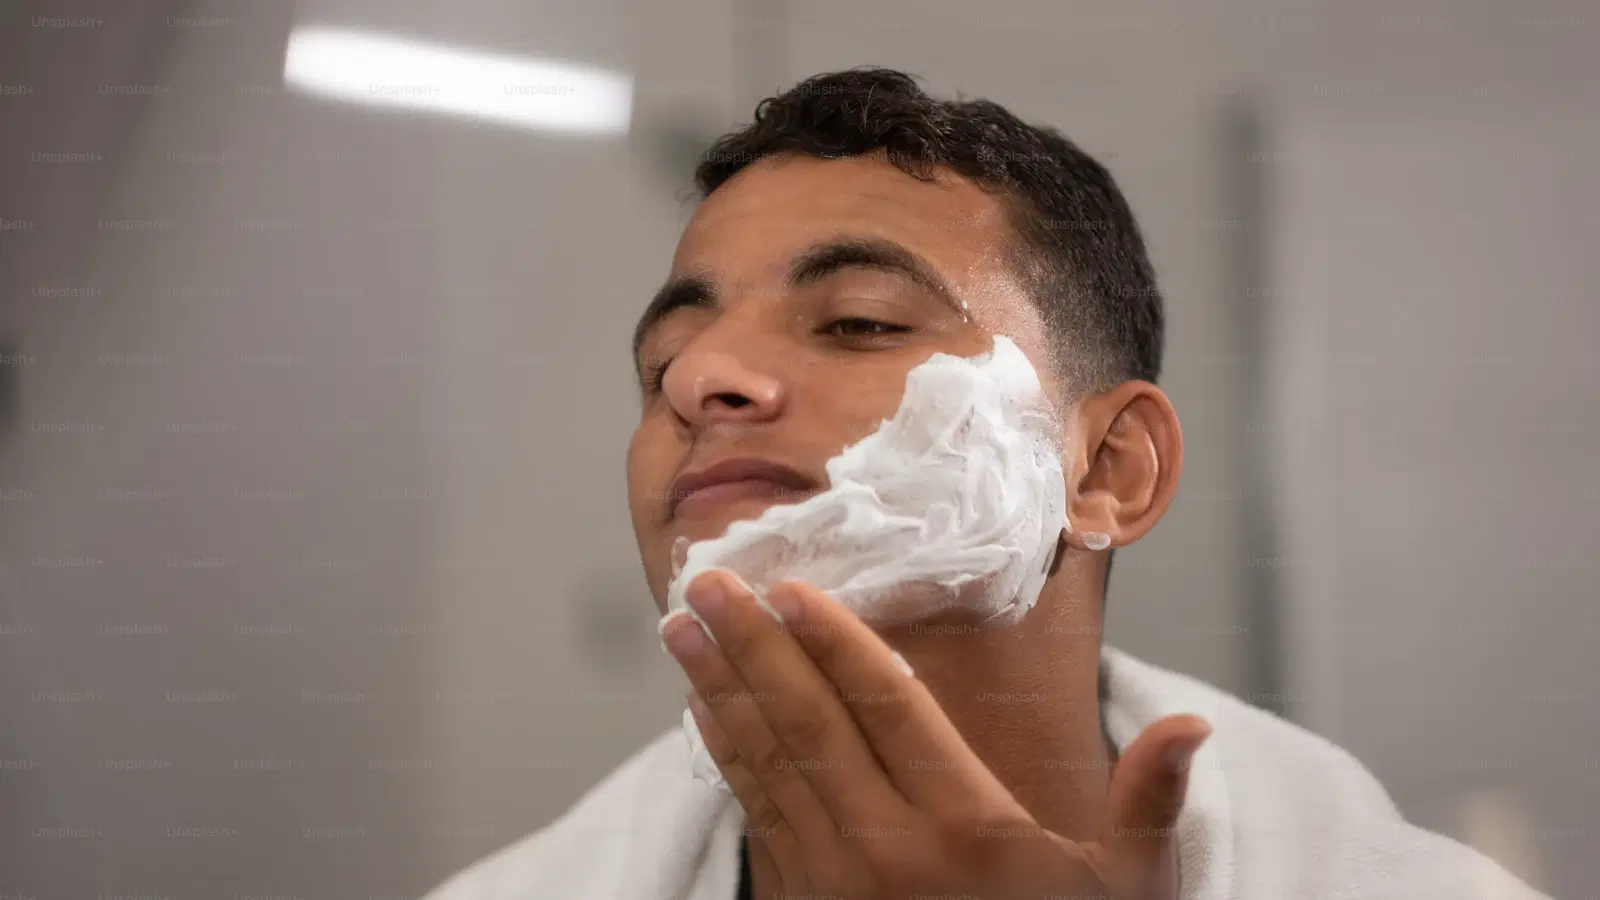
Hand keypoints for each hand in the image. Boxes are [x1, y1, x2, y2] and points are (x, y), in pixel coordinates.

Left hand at [659, 571, 1211, 899]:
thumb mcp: (1125, 893)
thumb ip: (1149, 808)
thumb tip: (1192, 728)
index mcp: (962, 827)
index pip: (886, 710)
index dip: (836, 643)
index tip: (793, 589)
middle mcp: (885, 848)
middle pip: (807, 724)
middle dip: (752, 645)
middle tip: (707, 580)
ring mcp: (834, 880)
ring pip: (767, 764)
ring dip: (719, 688)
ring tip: (682, 628)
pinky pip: (757, 814)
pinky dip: (725, 756)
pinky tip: (702, 713)